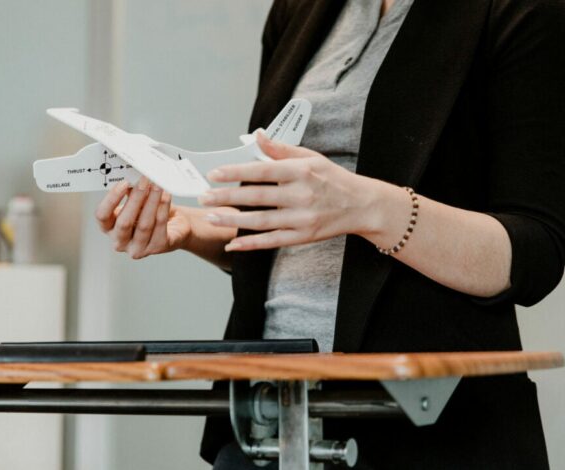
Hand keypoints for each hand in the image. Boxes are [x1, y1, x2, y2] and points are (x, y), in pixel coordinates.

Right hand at [95, 176, 191, 258]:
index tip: (123, 183)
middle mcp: (120, 242)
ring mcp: (138, 248)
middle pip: (123, 222)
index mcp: (109, 228)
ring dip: (152, 201)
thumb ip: (132, 192)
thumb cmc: (151, 213)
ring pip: (144, 225)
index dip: (111, 199)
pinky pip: (160, 226)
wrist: (175, 227)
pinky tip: (166, 195)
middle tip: (144, 181)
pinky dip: (163, 208)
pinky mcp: (157, 248)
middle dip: (135, 198)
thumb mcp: (137, 202)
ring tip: (157, 186)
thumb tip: (133, 177)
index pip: (102, 216)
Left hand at [198, 132, 390, 250]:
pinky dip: (250, 244)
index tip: (214, 174)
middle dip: (226, 197)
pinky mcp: (302, 236)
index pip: (262, 170)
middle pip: (256, 197)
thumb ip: (282, 149)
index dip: (236, 172)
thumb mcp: (311, 158)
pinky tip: (231, 243)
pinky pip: (271, 241)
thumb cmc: (332, 179)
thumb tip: (257, 136)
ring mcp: (301, 218)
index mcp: (301, 172)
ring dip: (231, 220)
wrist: (361, 205)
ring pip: (260, 221)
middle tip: (203, 196)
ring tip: (209, 216)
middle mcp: (301, 195)